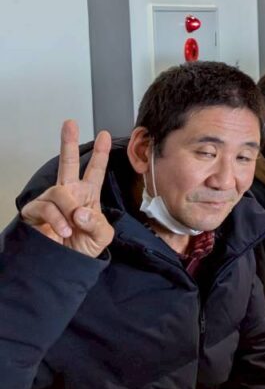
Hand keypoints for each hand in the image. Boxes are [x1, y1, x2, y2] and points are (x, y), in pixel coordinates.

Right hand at [21, 120, 114, 258]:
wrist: (65, 265)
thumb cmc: (83, 248)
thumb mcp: (101, 236)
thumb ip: (97, 223)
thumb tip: (80, 212)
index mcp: (88, 195)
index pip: (95, 170)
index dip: (100, 153)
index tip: (104, 135)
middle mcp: (69, 193)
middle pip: (68, 163)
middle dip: (68, 142)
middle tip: (69, 123)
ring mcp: (52, 201)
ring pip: (60, 193)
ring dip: (68, 211)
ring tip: (70, 230)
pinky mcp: (36, 211)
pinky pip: (47, 209)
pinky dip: (56, 221)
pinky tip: (62, 232)